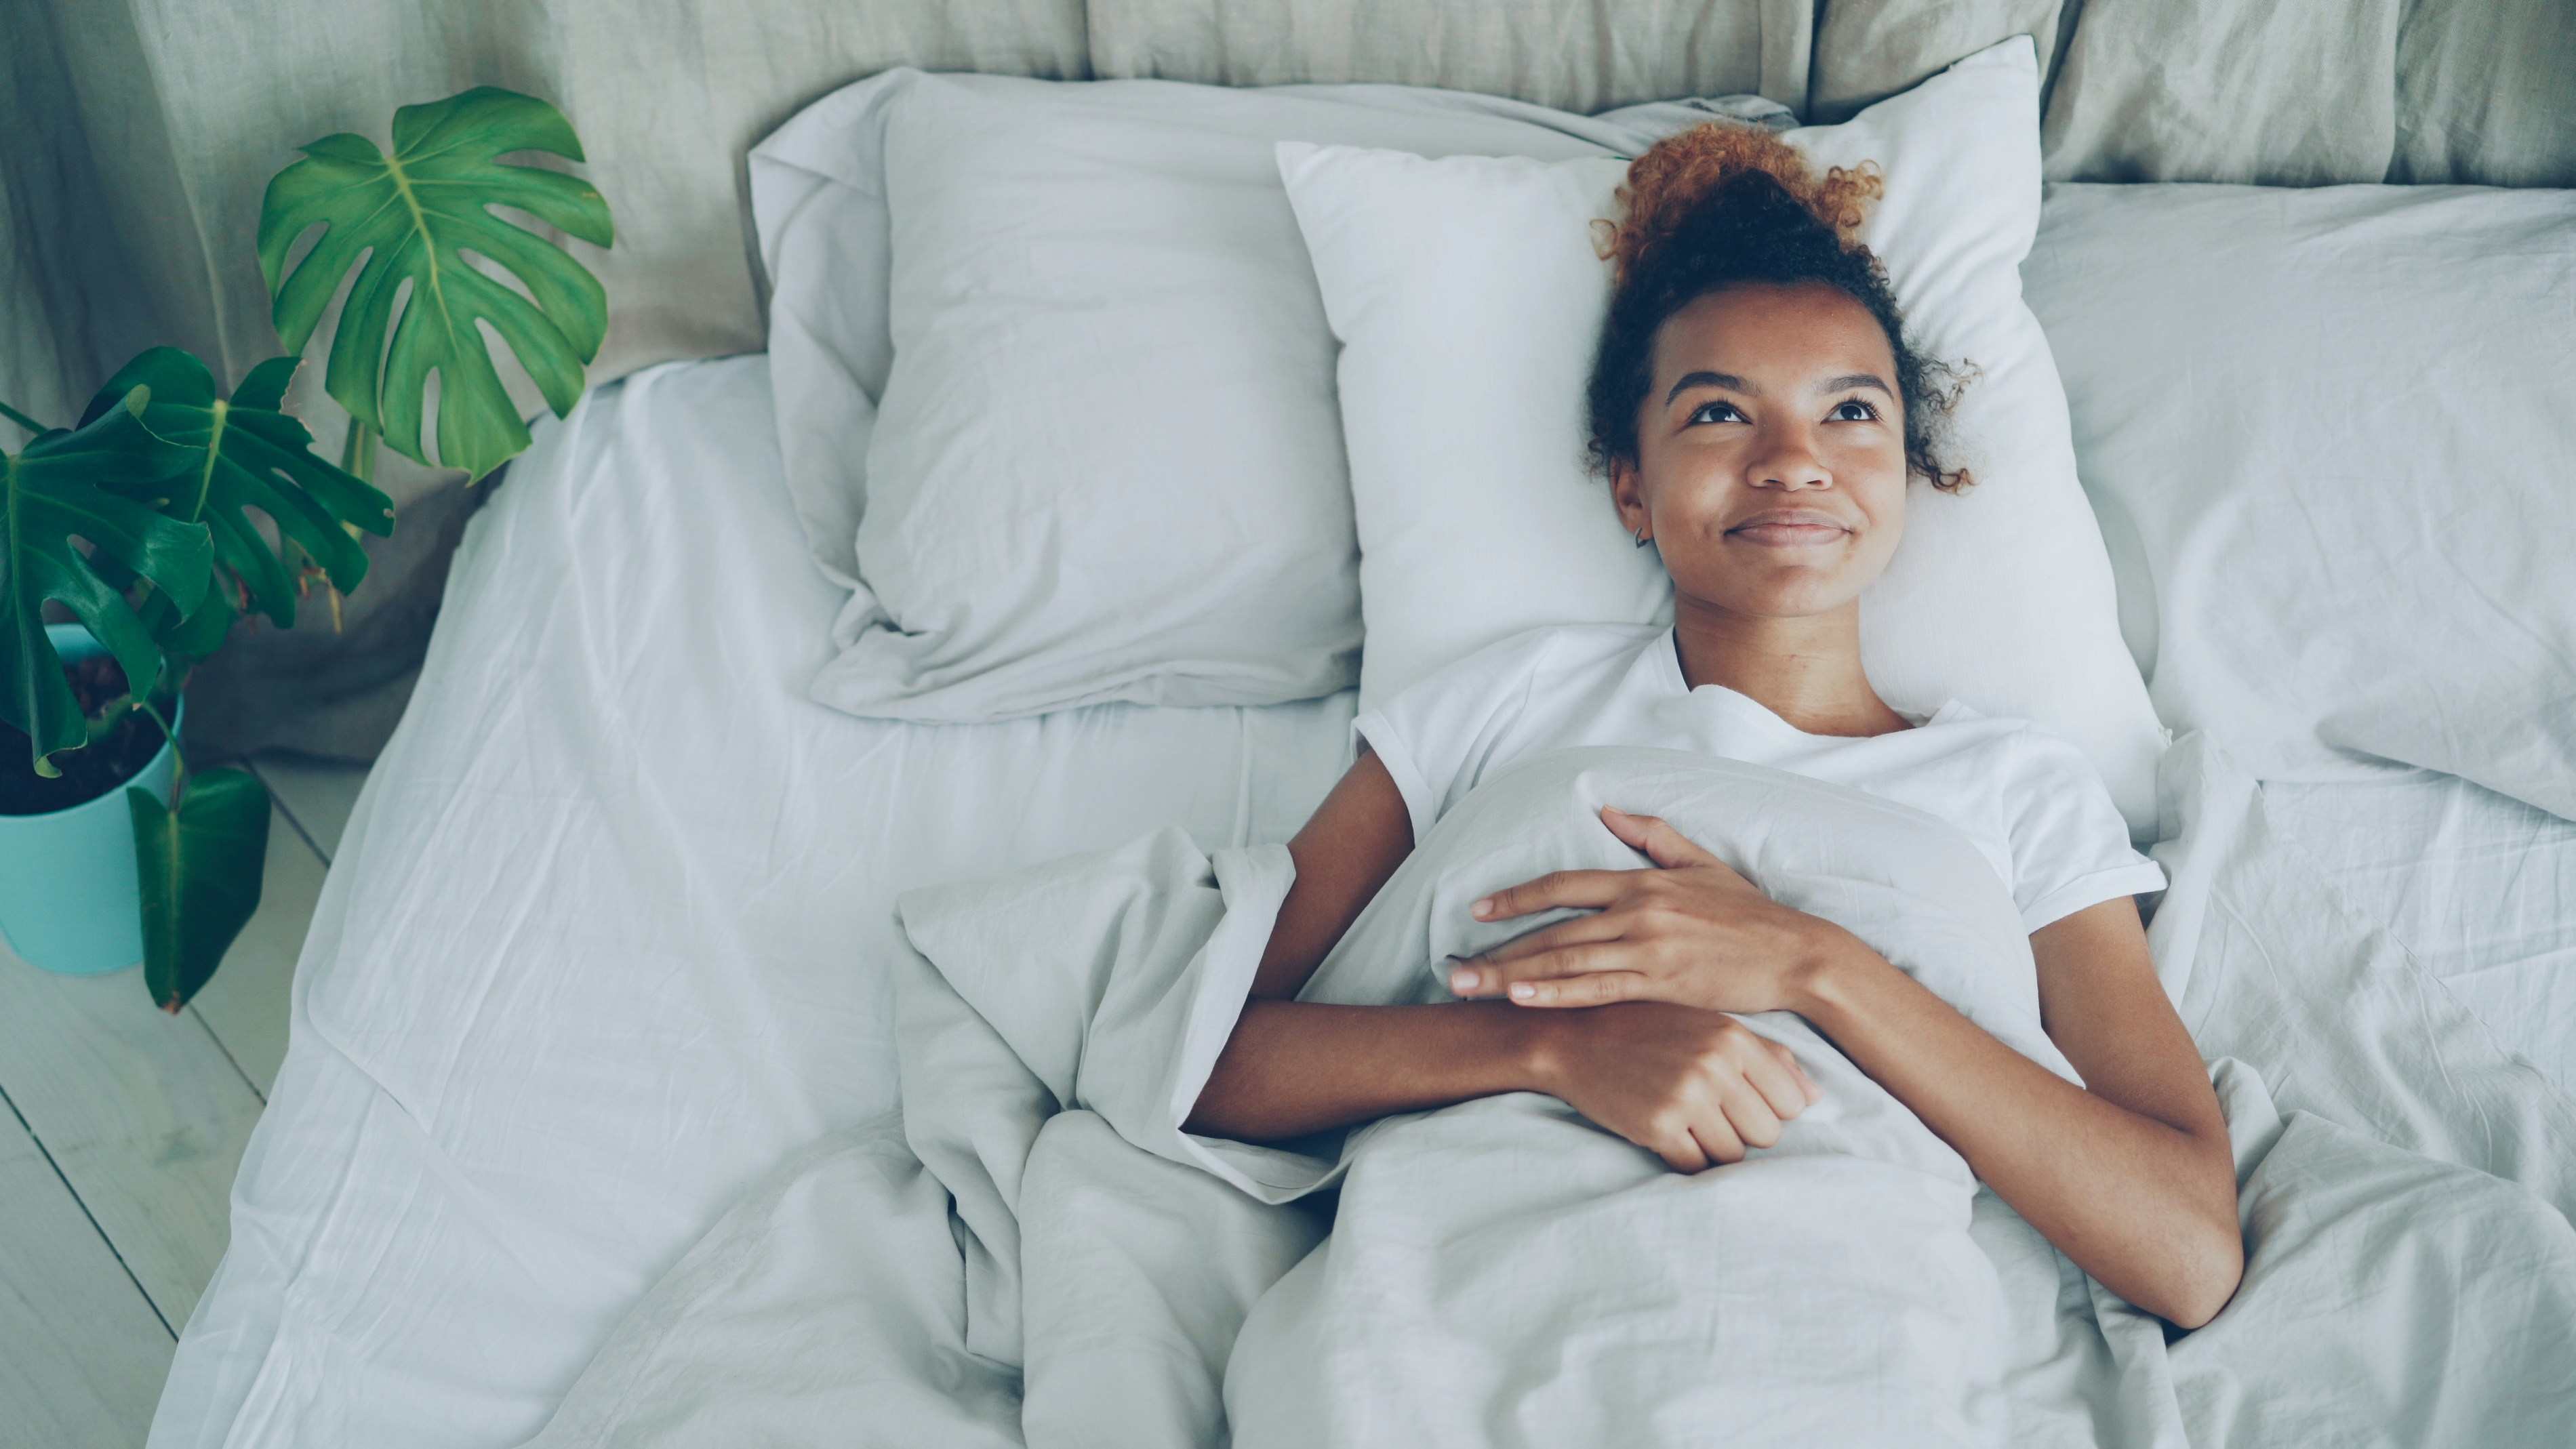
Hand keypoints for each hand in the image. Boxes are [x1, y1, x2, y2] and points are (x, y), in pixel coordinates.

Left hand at [1448, 806, 1844, 1013]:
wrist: (1795, 954)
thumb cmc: (1749, 915)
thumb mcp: (1702, 863)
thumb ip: (1653, 834)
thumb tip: (1608, 810)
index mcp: (1643, 880)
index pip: (1565, 884)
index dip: (1517, 897)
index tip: (1478, 911)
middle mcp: (1638, 910)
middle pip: (1553, 928)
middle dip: (1498, 949)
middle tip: (1453, 967)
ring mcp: (1648, 946)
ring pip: (1567, 958)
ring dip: (1513, 975)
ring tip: (1471, 987)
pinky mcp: (1662, 981)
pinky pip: (1598, 987)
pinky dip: (1557, 992)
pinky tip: (1523, 999)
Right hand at [1530, 1002, 1820, 1170]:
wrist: (1572, 1037)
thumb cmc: (1648, 1031)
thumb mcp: (1710, 1028)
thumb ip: (1769, 1059)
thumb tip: (1817, 1101)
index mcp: (1733, 1037)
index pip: (1790, 1103)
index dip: (1766, 1109)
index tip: (1737, 1099)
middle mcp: (1714, 1065)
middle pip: (1766, 1135)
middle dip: (1741, 1132)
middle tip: (1706, 1112)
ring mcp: (1685, 1097)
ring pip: (1733, 1156)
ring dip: (1712, 1148)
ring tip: (1684, 1119)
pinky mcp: (1657, 1126)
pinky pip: (1695, 1166)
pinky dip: (1685, 1158)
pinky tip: (1666, 1132)